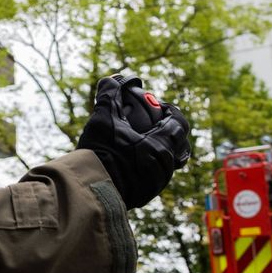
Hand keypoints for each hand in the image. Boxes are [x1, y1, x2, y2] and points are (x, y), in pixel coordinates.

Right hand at [76, 76, 190, 208]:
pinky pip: (155, 176)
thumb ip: (110, 96)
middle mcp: (165, 166)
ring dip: (159, 150)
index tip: (162, 106)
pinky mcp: (146, 194)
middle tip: (156, 126)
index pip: (179, 124)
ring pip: (167, 163)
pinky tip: (132, 161)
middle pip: (180, 146)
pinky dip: (149, 165)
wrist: (92, 189)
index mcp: (161, 145)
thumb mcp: (103, 119)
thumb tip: (113, 78)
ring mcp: (157, 183)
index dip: (173, 112)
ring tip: (142, 143)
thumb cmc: (101, 152)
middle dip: (171, 133)